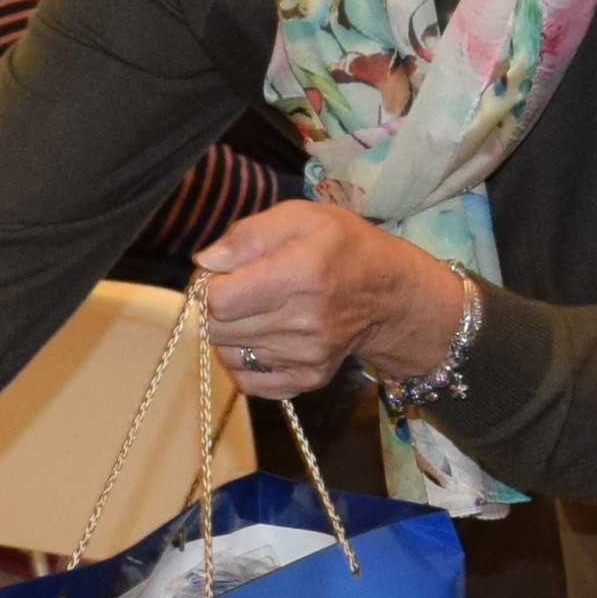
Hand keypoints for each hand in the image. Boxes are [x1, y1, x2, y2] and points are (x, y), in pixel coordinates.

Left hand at [191, 202, 455, 402]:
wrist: (391, 295)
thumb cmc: (344, 247)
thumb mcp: (303, 216)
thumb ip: (249, 234)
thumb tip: (206, 262)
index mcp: (299, 275)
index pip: (220, 300)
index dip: (209, 284)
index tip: (222, 273)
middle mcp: (302, 322)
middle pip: (218, 329)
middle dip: (216, 308)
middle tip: (238, 290)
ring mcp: (305, 356)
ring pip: (229, 354)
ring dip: (231, 333)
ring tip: (255, 311)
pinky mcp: (307, 379)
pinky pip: (248, 381)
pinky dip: (244, 361)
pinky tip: (262, 338)